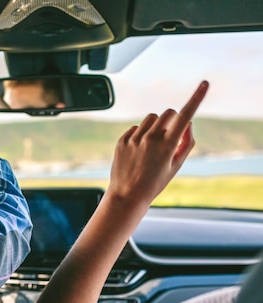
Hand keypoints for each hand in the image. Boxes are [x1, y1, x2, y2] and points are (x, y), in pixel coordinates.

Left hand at [108, 80, 208, 204]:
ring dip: (156, 125)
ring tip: (153, 145)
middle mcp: (151, 138)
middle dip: (173, 119)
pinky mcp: (122, 140)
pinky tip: (138, 151)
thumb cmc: (155, 182)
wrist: (128, 195)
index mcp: (168, 145)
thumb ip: (185, 142)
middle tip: (171, 134)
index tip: (204, 83)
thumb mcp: (176, 165)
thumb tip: (187, 123)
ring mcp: (135, 138)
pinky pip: (136, 128)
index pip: (185, 116)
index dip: (196, 98)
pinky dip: (140, 134)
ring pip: (151, 118)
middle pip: (168, 113)